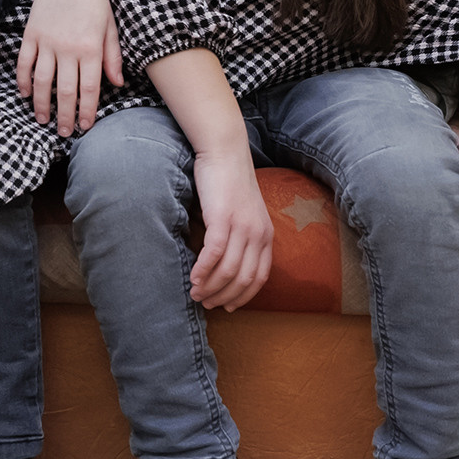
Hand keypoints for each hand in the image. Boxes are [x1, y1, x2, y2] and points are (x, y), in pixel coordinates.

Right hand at [17, 0, 125, 135]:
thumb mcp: (110, 27)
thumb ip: (113, 57)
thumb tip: (118, 83)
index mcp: (91, 49)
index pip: (89, 89)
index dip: (87, 111)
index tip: (85, 127)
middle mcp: (68, 49)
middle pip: (65, 91)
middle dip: (65, 115)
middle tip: (63, 132)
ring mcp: (47, 42)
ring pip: (42, 81)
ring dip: (42, 104)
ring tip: (43, 120)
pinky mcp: (31, 34)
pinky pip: (24, 63)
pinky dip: (24, 80)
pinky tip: (26, 94)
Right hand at [187, 147, 272, 311]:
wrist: (225, 152)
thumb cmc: (228, 182)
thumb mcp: (243, 213)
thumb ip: (240, 236)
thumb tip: (224, 263)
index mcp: (266, 235)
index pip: (259, 278)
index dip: (243, 296)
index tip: (228, 306)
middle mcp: (258, 234)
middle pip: (244, 279)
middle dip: (224, 296)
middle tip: (206, 303)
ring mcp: (242, 226)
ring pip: (228, 270)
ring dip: (211, 286)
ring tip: (195, 293)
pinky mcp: (223, 218)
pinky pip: (214, 253)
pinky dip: (203, 270)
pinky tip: (193, 277)